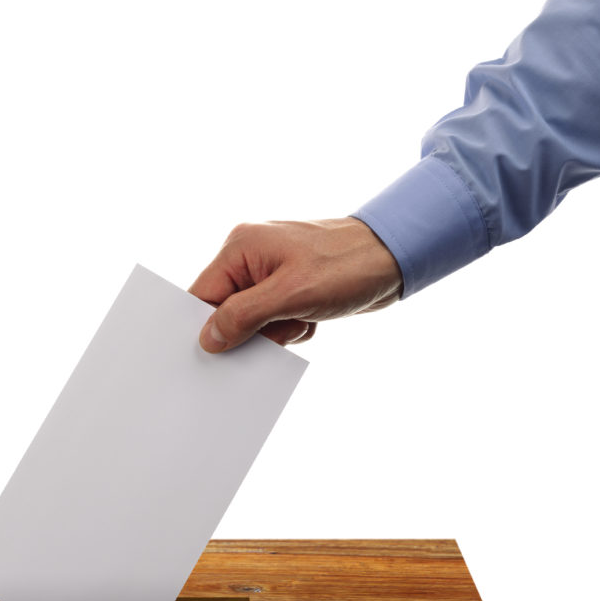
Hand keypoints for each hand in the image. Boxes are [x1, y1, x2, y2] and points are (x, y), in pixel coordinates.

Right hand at [189, 217, 402, 351]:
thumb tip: (208, 339)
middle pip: (225, 310)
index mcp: (240, 248)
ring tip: (303, 318)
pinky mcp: (288, 286)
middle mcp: (249, 256)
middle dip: (250, 330)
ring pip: (251, 320)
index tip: (214, 352)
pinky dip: (291, 327)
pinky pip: (273, 320)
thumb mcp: (290, 295)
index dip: (206, 326)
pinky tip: (312, 317)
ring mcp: (269, 271)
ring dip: (276, 331)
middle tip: (278, 329)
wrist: (397, 257)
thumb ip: (243, 316)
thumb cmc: (348, 265)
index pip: (202, 295)